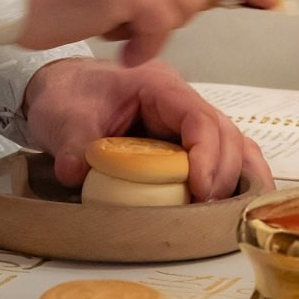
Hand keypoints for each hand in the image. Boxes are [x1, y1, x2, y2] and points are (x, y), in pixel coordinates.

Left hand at [21, 56, 272, 202]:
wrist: (61, 89)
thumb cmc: (68, 95)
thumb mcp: (63, 117)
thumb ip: (73, 143)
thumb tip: (75, 172)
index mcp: (157, 86)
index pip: (198, 116)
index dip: (207, 153)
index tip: (200, 189)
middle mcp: (180, 100)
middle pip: (224, 132)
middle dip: (222, 172)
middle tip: (207, 208)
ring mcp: (185, 120)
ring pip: (231, 143)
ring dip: (233, 177)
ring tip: (227, 212)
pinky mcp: (183, 140)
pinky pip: (221, 153)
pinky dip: (231, 175)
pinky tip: (236, 204)